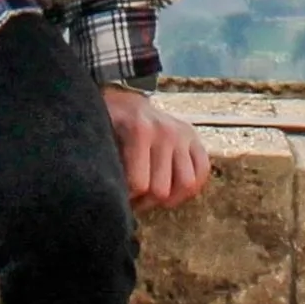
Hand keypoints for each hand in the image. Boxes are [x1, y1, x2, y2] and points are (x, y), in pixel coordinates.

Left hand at [100, 88, 210, 206]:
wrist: (126, 102)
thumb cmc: (111, 124)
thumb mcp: (101, 137)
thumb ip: (106, 163)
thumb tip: (110, 193)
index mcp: (140, 130)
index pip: (139, 184)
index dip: (128, 198)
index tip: (118, 196)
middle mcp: (166, 131)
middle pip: (162, 188)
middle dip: (145, 201)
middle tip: (134, 200)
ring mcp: (183, 134)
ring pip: (187, 184)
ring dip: (169, 198)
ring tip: (153, 197)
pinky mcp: (195, 138)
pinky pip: (203, 171)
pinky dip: (191, 186)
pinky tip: (173, 190)